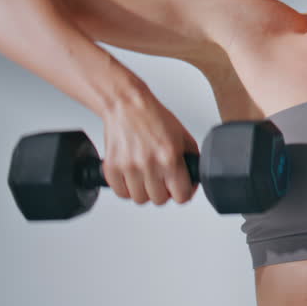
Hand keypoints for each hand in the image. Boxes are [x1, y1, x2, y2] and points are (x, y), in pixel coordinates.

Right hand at [99, 88, 199, 205]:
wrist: (127, 105)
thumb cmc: (154, 117)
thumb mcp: (183, 136)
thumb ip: (191, 160)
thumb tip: (193, 180)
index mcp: (169, 157)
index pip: (181, 196)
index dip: (183, 193)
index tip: (180, 188)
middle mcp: (149, 164)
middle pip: (160, 200)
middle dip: (163, 191)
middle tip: (162, 179)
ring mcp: (129, 168)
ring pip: (140, 199)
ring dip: (145, 191)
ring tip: (146, 176)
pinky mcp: (112, 168)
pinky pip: (121, 193)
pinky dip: (126, 188)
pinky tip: (132, 175)